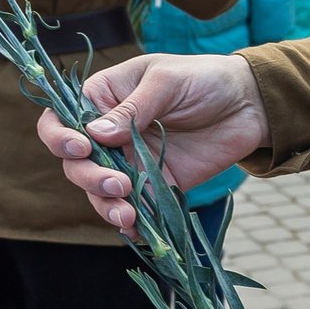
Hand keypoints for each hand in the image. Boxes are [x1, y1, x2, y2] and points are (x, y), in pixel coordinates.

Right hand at [36, 53, 270, 231]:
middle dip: (89, 178)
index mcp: (102, 98)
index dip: (60, 137)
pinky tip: (137, 230)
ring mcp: (130, 161)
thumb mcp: (166, 82)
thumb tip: (95, 134)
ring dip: (106, 205)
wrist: (249, 104)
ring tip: (128, 214)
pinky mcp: (154, 184)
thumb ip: (132, 109)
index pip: (61, 119)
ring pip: (99, 192)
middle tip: (118, 184)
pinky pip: (134, 208)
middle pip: (76, 164)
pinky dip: (132, 223)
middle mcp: (108, 133)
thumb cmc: (204, 78)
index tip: (81, 148)